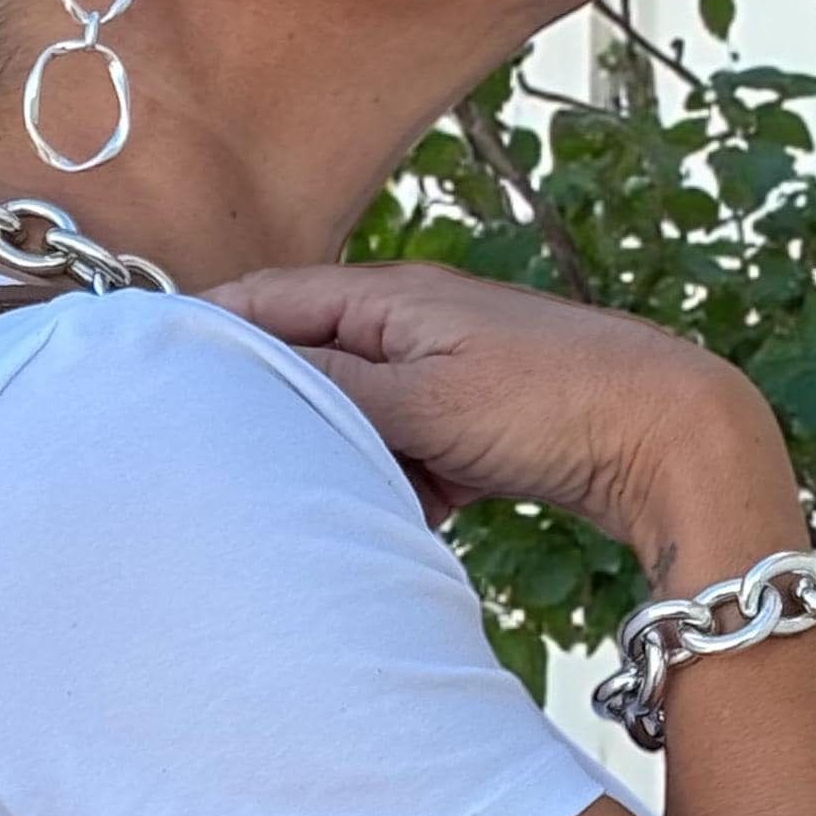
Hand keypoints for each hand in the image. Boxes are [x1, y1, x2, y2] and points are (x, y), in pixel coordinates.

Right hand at [208, 260, 790, 556]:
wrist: (668, 436)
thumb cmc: (554, 403)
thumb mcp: (422, 401)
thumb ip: (329, 392)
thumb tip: (239, 383)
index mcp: (389, 297)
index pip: (267, 301)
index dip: (205, 334)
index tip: (147, 376)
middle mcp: (409, 326)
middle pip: (304, 365)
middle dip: (269, 414)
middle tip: (216, 467)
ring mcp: (440, 376)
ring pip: (352, 420)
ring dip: (338, 461)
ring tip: (325, 503)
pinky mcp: (471, 427)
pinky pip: (401, 456)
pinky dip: (394, 487)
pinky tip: (407, 518)